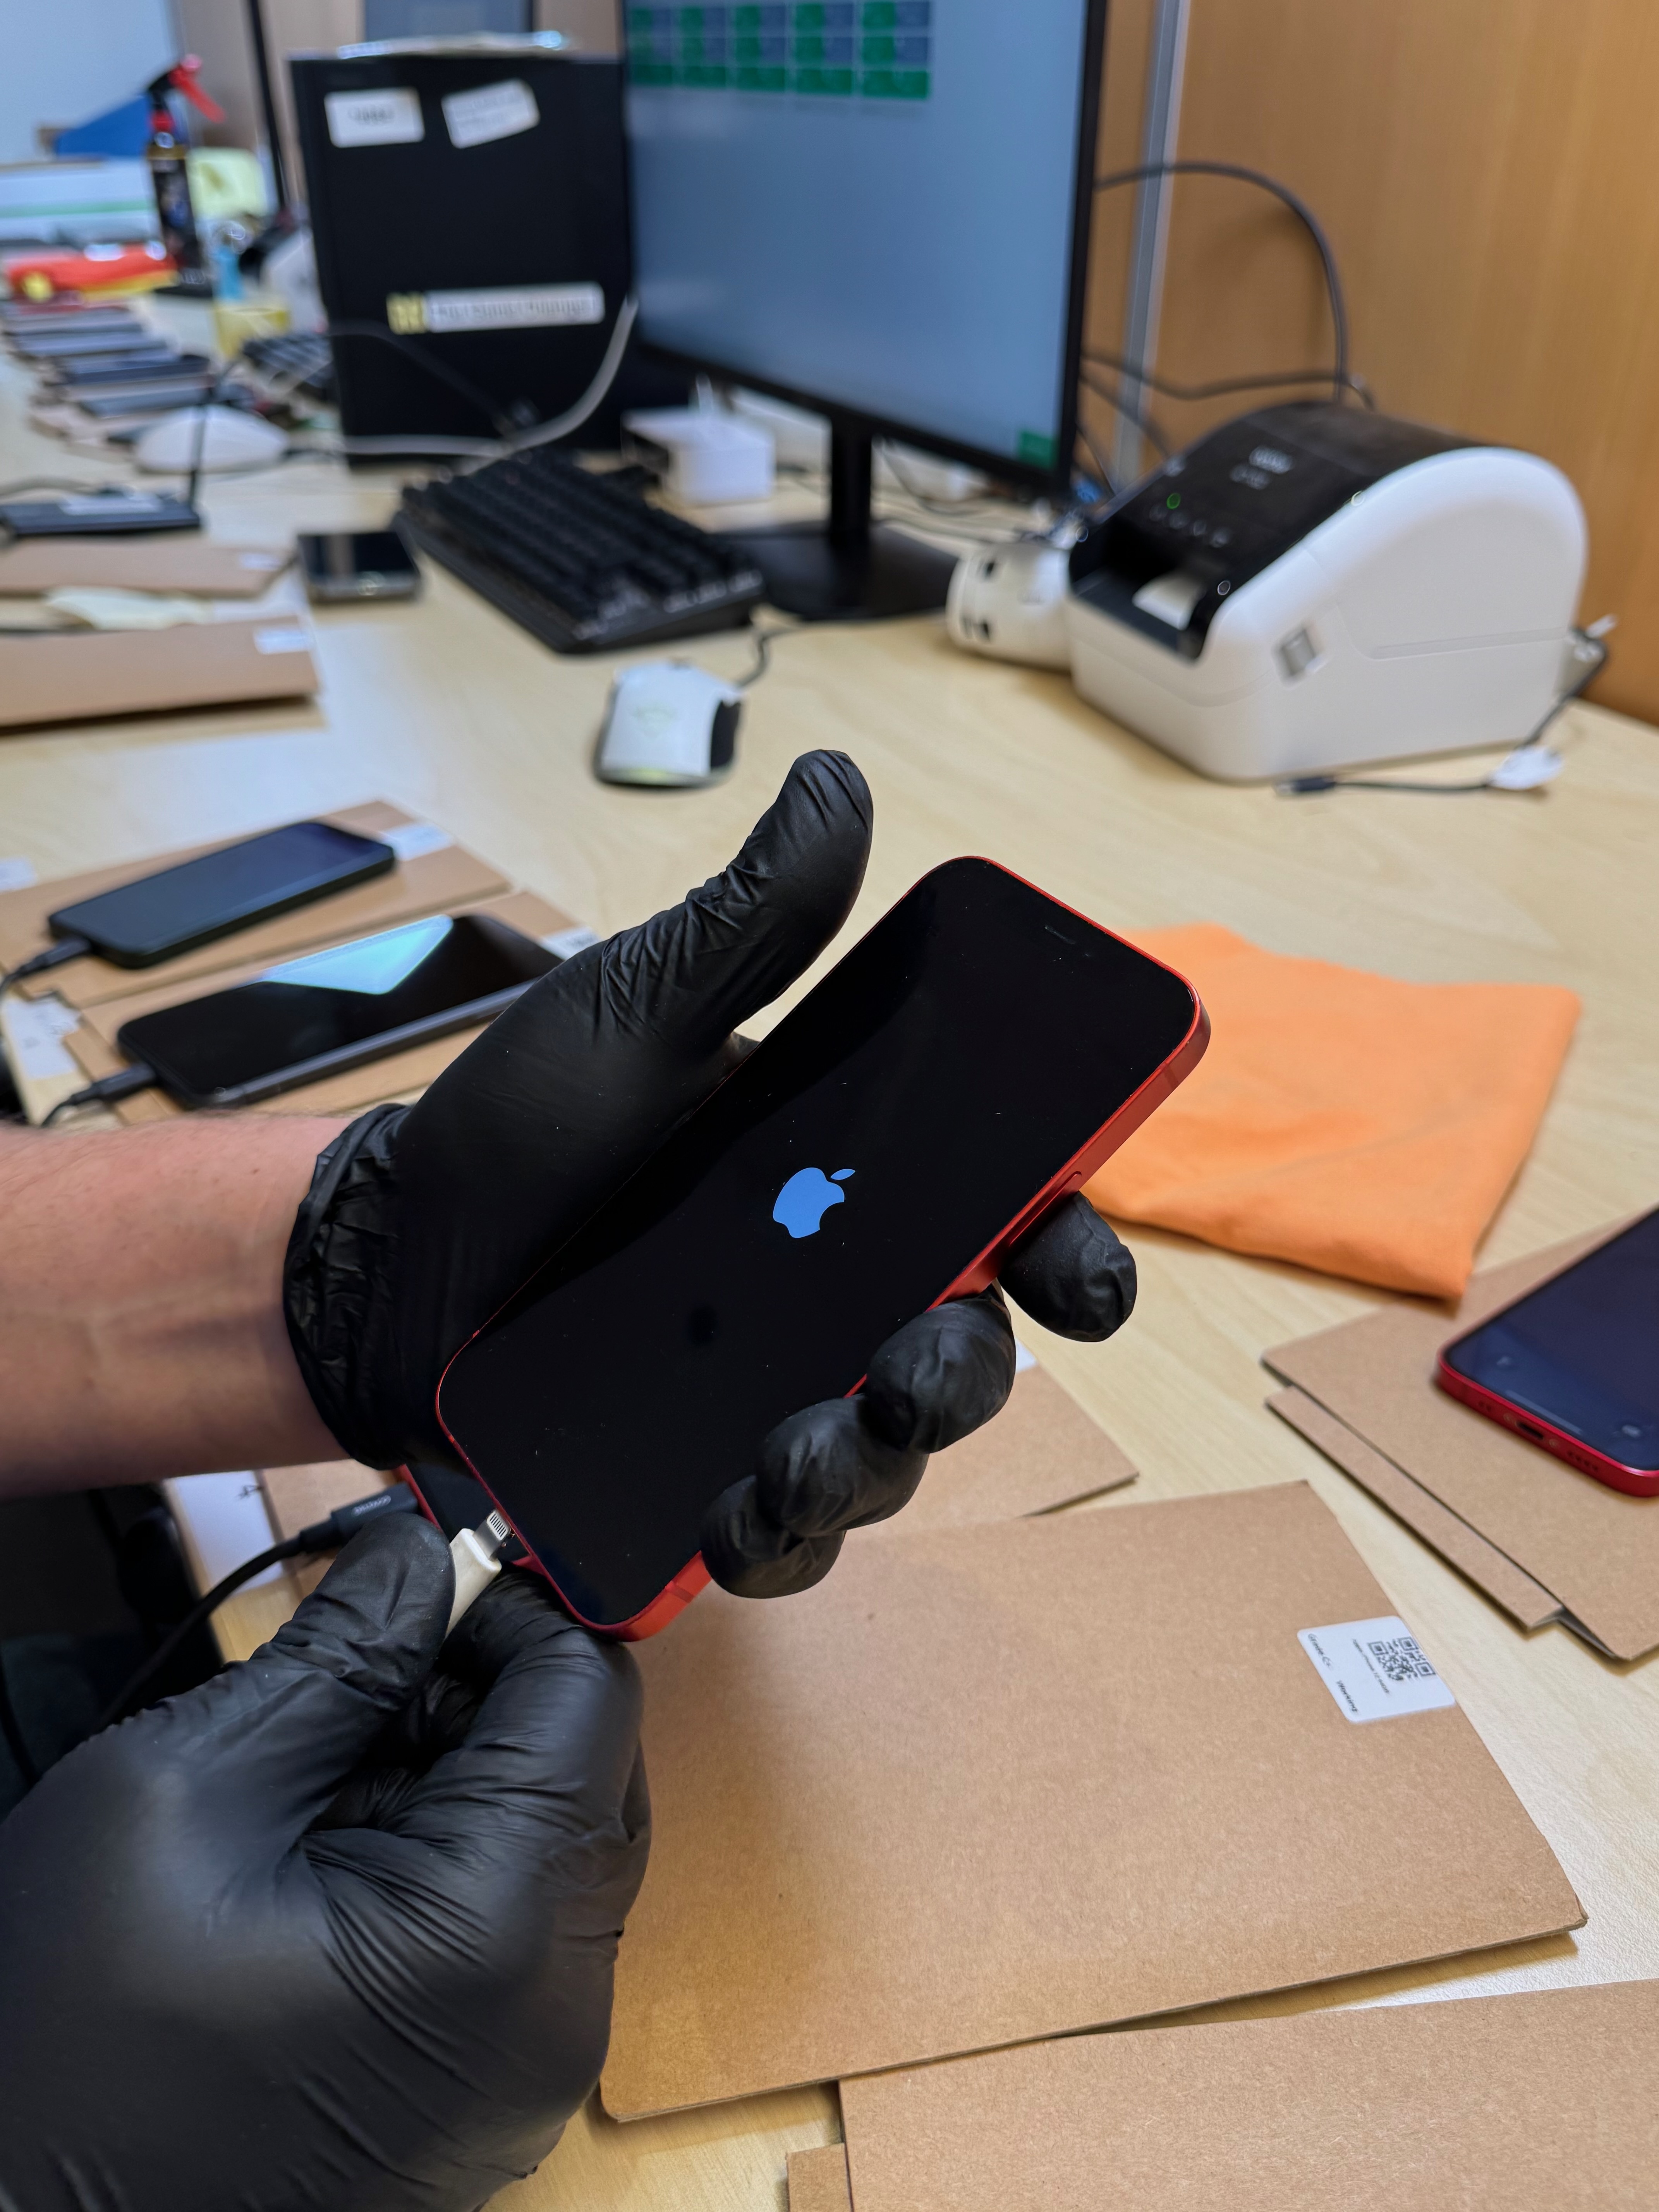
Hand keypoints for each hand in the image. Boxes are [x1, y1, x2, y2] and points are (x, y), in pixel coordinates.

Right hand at [0, 1515, 647, 2211]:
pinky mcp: (489, 2089)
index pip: (588, 1695)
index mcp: (498, 1936)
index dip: (507, 1611)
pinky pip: (518, 1926)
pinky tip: (328, 1871)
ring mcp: (528, 2067)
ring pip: (553, 1844)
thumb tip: (416, 1554)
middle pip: (589, 1770)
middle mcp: (553, 2015)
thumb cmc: (72, 2052)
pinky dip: (445, 1864)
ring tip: (314, 1801)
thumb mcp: (184, 1791)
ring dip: (455, 1782)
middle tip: (347, 1690)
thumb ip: (337, 1654)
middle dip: (480, 1698)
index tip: (419, 1583)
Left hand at [285, 751, 1136, 1596]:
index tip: (1072, 1269)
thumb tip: (832, 785)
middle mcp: (838, 1294)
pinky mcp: (704, 1473)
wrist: (389, 1261)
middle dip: (962, 1373)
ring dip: (867, 1464)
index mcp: (855, 1182)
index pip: (1010, 1219)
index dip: (1070, 1250)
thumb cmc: (520, 1130)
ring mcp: (777, 1391)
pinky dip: (778, 1536)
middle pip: (967, 1354)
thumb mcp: (636, 1013)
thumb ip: (753, 922)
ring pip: (885, 1456)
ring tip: (795, 1453)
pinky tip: (738, 1518)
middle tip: (908, 1370)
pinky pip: (783, 1531)